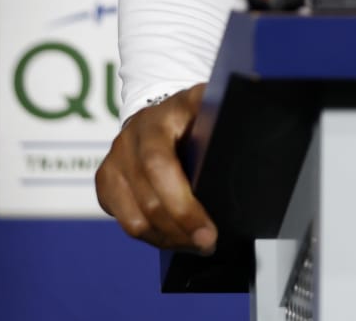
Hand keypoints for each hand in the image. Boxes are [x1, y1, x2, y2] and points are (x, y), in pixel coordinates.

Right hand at [95, 83, 216, 252]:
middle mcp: (133, 135)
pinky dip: (153, 237)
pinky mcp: (105, 180)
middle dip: (181, 228)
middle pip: (150, 198)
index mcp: (162, 116)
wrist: (160, 114)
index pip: (160, 165)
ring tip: (196, 245)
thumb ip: (225, 120)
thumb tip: (250, 136)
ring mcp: (115, 159)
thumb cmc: (195, 117)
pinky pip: (125, 221)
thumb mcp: (212, 109)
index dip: (183, 205)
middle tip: (208, 244)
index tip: (209, 232)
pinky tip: (175, 239)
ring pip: (136, 218)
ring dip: (168, 239)